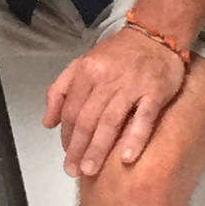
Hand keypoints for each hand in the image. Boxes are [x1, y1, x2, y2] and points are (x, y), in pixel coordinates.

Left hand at [43, 27, 187, 176]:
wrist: (156, 34)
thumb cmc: (118, 54)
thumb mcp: (83, 63)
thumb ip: (61, 89)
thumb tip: (48, 122)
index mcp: (87, 71)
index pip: (71, 109)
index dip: (67, 135)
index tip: (67, 154)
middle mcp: (107, 78)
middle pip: (87, 118)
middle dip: (78, 148)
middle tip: (74, 171)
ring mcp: (132, 85)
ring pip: (111, 121)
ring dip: (99, 148)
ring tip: (91, 170)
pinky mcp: (155, 92)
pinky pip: (144, 118)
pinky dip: (135, 138)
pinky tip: (126, 158)